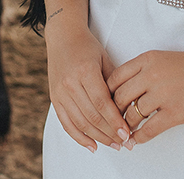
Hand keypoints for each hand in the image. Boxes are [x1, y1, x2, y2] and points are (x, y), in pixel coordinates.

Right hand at [46, 24, 132, 152]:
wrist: (63, 37)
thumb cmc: (88, 47)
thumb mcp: (105, 59)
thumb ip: (115, 83)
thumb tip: (128, 109)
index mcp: (85, 71)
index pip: (102, 103)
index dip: (115, 121)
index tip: (127, 134)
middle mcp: (70, 83)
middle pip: (92, 116)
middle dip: (110, 133)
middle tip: (126, 144)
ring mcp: (59, 92)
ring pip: (80, 123)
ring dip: (98, 138)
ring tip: (114, 145)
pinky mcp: (54, 98)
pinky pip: (66, 123)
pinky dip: (79, 137)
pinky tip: (92, 146)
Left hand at [108, 49, 183, 144]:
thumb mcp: (166, 59)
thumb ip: (145, 71)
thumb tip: (127, 90)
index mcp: (148, 59)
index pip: (116, 78)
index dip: (109, 93)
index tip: (109, 103)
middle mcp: (152, 74)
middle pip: (120, 97)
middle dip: (114, 112)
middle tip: (114, 121)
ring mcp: (164, 93)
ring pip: (132, 115)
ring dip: (127, 126)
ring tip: (126, 132)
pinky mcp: (176, 112)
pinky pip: (149, 129)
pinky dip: (140, 138)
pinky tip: (138, 140)